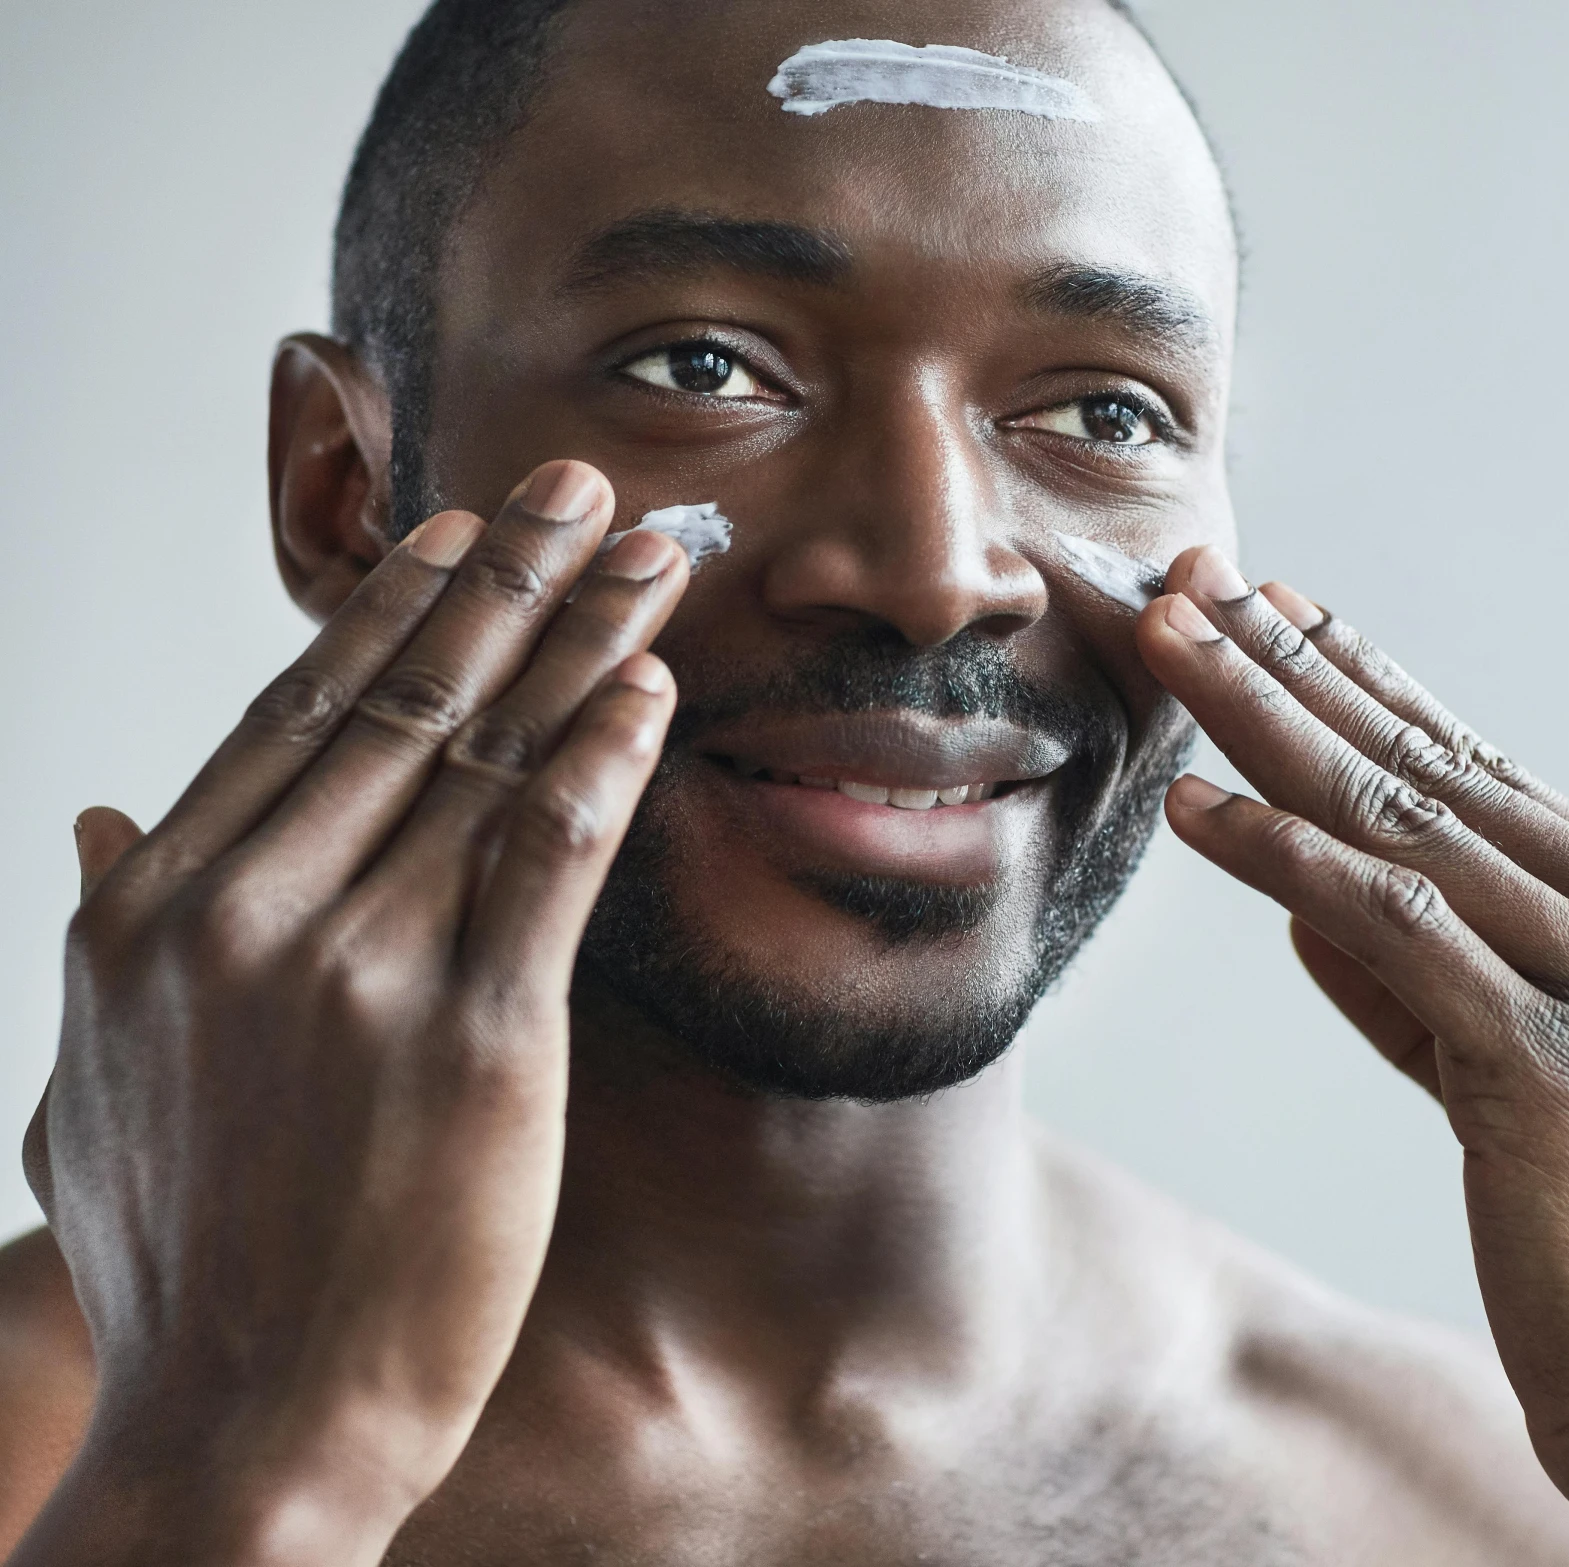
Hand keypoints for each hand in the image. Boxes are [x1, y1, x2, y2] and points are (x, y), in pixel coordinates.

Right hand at [15, 462, 683, 1566]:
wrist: (239, 1429)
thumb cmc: (177, 1269)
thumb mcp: (87, 1084)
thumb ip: (94, 929)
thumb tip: (94, 811)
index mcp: (151, 912)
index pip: (290, 718)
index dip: (387, 613)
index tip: (457, 534)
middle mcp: (245, 915)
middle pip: (402, 704)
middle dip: (508, 581)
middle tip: (585, 488)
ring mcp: (358, 969)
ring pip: (487, 757)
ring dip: (583, 639)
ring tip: (653, 557)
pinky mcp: (473, 1037)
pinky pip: (552, 858)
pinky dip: (607, 760)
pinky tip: (656, 687)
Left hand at [1136, 548, 1568, 1566]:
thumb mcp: (1516, 1088)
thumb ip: (1426, 990)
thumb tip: (1301, 896)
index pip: (1488, 774)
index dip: (1372, 688)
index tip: (1282, 613)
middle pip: (1439, 770)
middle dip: (1301, 671)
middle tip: (1198, 585)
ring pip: (1407, 823)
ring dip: (1271, 724)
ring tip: (1170, 646)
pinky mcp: (1553, 1067)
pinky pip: (1392, 927)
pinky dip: (1285, 859)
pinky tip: (1200, 808)